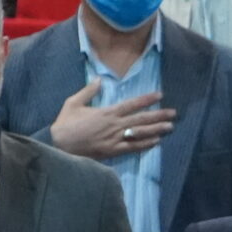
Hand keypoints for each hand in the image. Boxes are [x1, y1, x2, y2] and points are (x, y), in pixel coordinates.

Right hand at [51, 81, 177, 160]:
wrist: (58, 146)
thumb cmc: (65, 124)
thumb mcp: (73, 103)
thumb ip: (88, 91)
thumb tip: (99, 79)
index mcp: (106, 112)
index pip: (131, 104)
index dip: (147, 99)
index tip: (160, 95)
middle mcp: (114, 125)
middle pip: (141, 119)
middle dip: (158, 115)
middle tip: (173, 113)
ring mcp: (114, 139)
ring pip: (140, 134)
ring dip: (156, 130)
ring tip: (170, 127)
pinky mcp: (112, 151)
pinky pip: (132, 148)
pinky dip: (145, 145)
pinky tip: (156, 142)